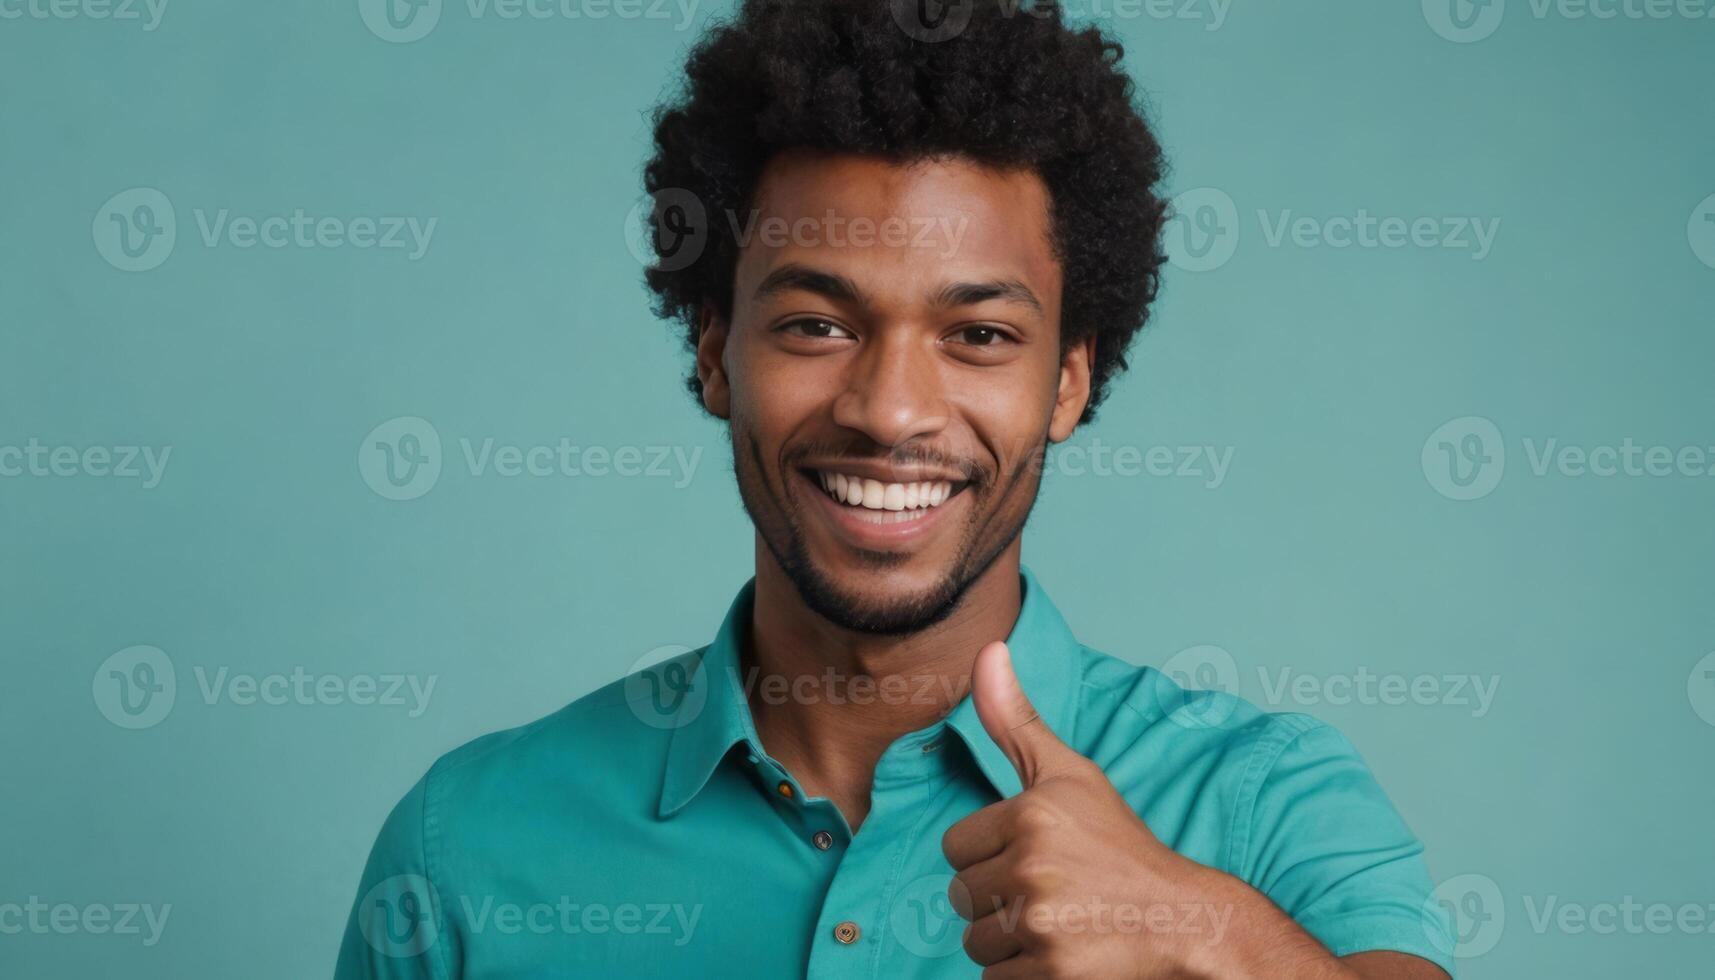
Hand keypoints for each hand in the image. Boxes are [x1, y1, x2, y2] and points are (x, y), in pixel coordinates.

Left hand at [939, 641, 1345, 979]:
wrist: (1184, 920)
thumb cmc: (1121, 845)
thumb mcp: (1071, 775)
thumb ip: (1016, 720)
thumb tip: (987, 650)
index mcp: (1031, 813)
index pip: (955, 848)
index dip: (989, 855)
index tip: (1036, 856)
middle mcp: (1032, 865)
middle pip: (962, 897)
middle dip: (997, 900)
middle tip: (1051, 893)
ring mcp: (1042, 922)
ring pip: (976, 942)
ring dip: (1008, 941)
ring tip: (1058, 923)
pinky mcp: (1052, 972)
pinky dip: (1023, 974)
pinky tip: (1062, 954)